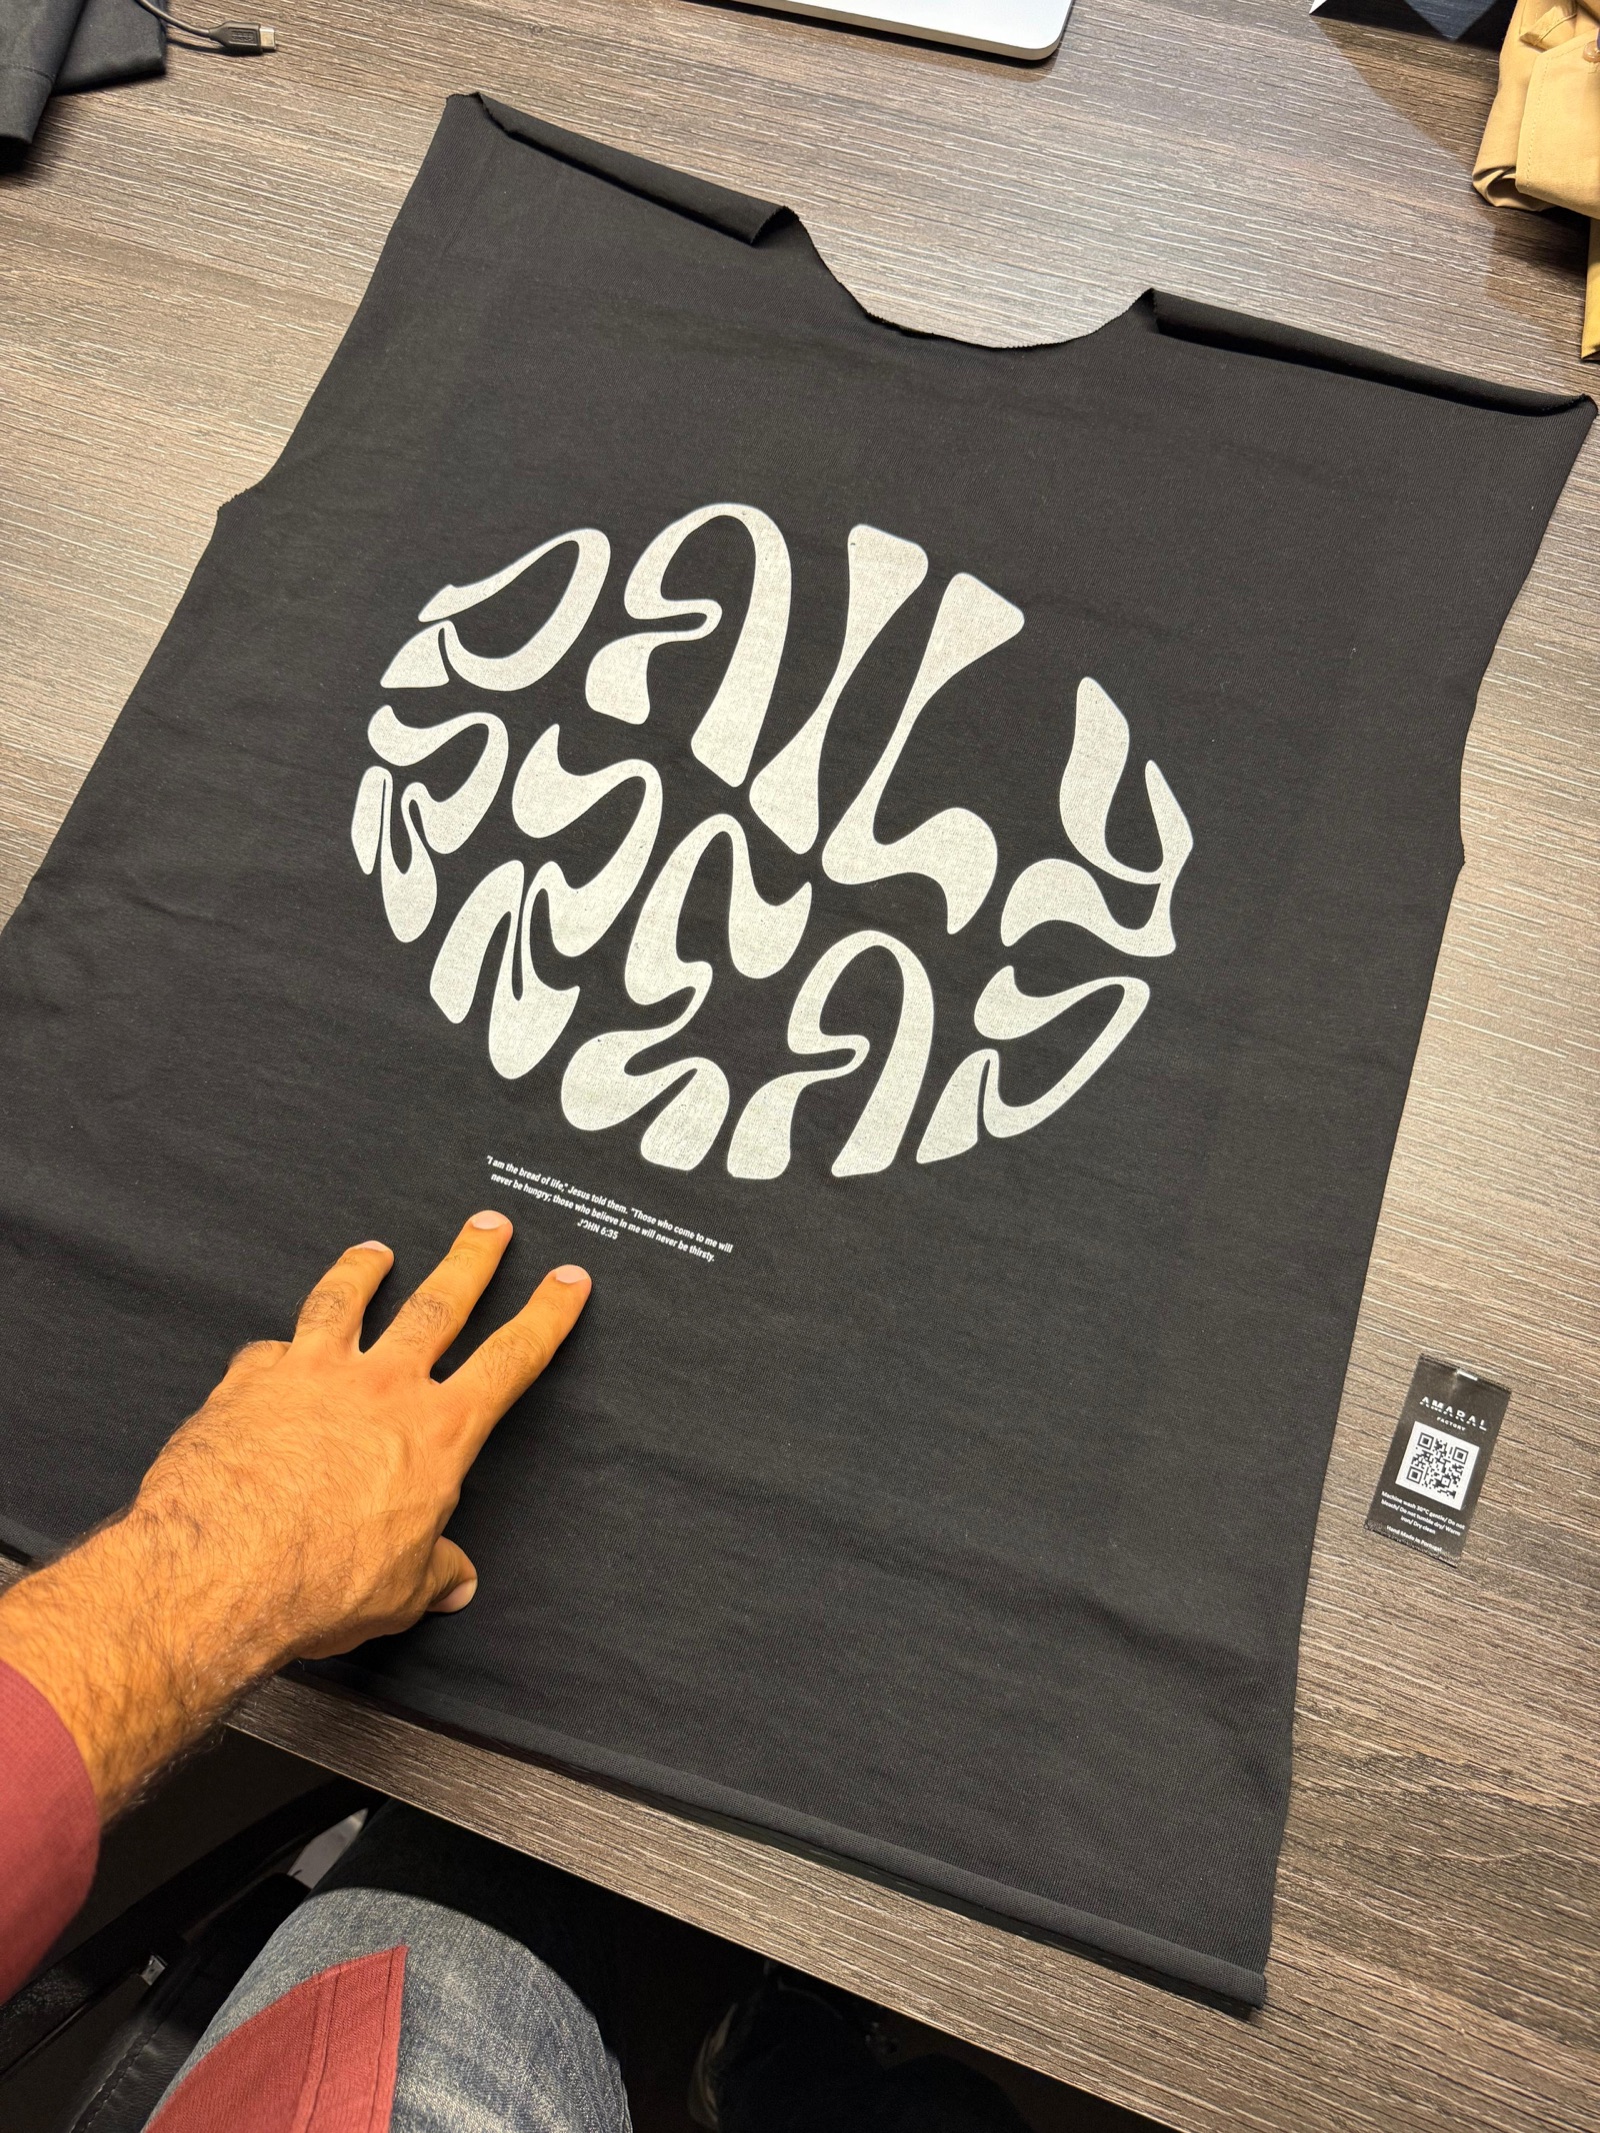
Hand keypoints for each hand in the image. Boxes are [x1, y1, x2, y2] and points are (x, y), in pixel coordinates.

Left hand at [0, 1213, 588, 1817]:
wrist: (220, 1567)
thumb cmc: (316, 1582)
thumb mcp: (399, 1592)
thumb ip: (432, 1573)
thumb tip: (454, 1581)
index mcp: (438, 1433)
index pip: (511, 1359)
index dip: (546, 1315)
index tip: (567, 1281)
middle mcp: (382, 1387)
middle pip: (440, 1303)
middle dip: (471, 1260)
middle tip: (488, 1226)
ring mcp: (314, 1371)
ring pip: (347, 1299)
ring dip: (365, 1270)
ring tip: (375, 1249)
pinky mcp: (251, 1380)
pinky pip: (268, 1350)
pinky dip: (275, 1348)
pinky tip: (272, 1348)